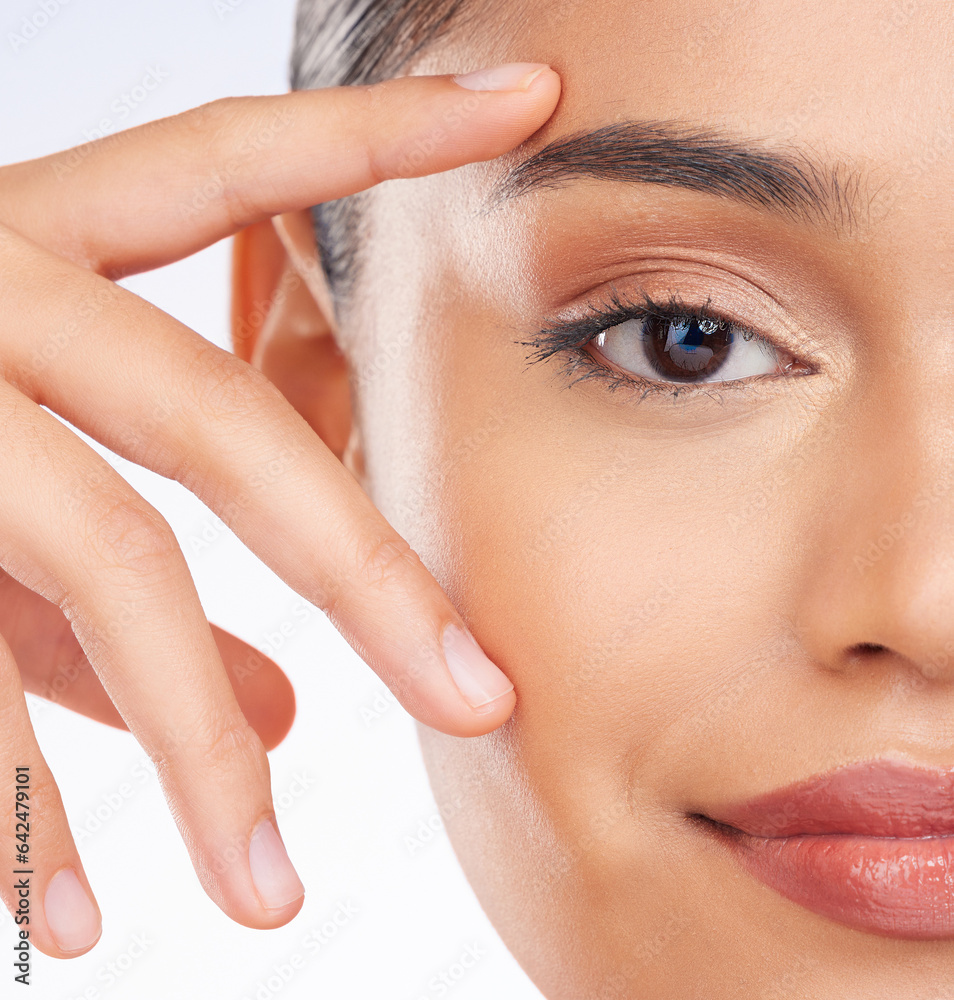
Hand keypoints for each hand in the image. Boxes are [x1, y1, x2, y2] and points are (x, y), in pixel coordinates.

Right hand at [0, 63, 559, 955]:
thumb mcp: (8, 473)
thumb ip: (140, 590)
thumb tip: (292, 714)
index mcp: (39, 238)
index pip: (240, 156)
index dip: (387, 126)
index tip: (534, 96)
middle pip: (226, 425)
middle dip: (370, 578)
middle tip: (486, 706)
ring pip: (108, 571)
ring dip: (199, 754)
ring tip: (274, 899)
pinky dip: (22, 817)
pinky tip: (83, 919)